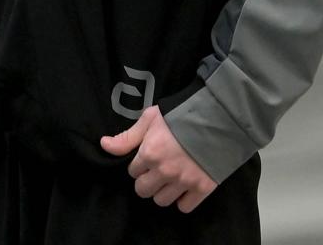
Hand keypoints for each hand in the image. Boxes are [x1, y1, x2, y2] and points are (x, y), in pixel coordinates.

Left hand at [100, 106, 216, 212]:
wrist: (217, 118)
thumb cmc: (180, 115)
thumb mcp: (150, 119)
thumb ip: (127, 137)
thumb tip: (104, 145)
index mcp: (149, 154)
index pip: (133, 172)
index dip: (139, 165)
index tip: (148, 158)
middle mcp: (164, 171)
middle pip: (143, 191)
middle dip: (147, 181)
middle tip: (156, 171)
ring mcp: (184, 181)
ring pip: (162, 201)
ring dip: (163, 192)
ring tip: (170, 179)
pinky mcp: (202, 188)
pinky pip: (185, 207)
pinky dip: (183, 200)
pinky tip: (184, 188)